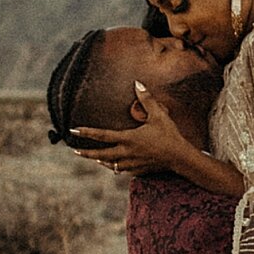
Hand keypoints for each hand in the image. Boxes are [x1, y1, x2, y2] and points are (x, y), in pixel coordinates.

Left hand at [72, 84, 194, 176]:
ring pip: (110, 163)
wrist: (179, 157)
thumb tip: (138, 83)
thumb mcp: (158, 114)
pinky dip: (114, 167)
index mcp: (128, 138)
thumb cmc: (169, 135)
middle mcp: (126, 152)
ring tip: (93, 157)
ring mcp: (132, 163)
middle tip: (75, 150)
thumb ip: (146, 99)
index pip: (102, 135)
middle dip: (87, 152)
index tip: (74, 130)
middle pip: (101, 154)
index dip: (87, 132)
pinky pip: (122, 169)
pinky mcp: (138, 169)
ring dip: (100, 160)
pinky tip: (113, 166)